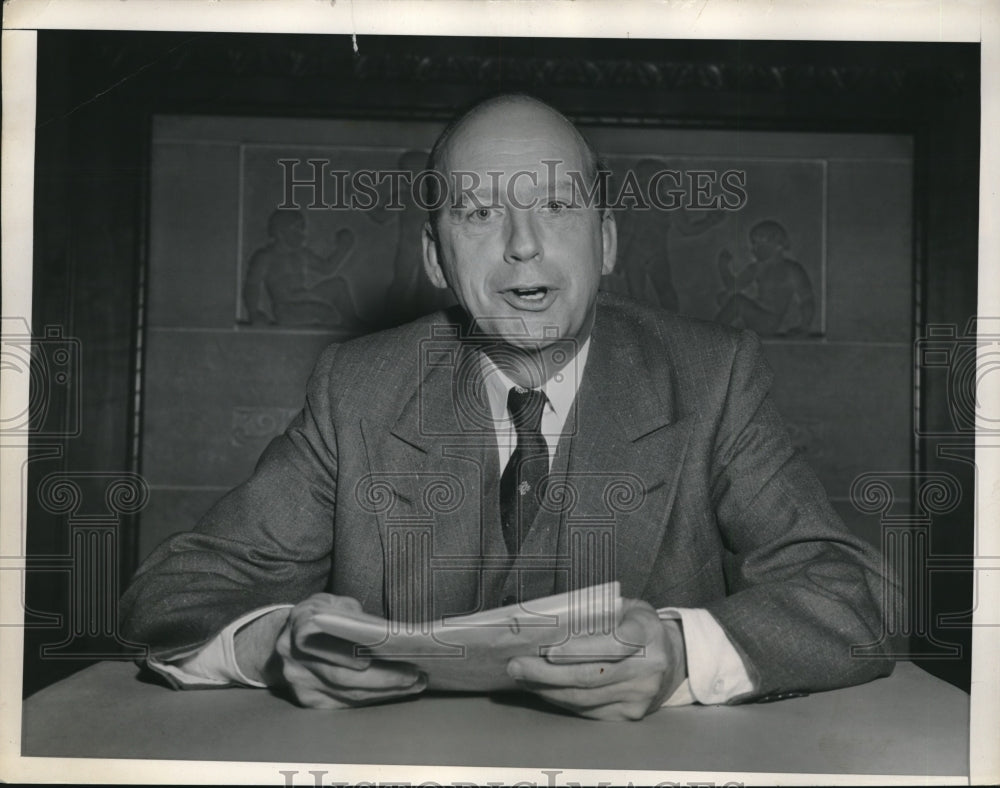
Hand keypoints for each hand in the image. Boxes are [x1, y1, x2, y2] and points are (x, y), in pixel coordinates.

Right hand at [269, 593, 426, 708]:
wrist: (285, 640)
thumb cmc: (318, 618)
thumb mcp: (331, 603)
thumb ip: (351, 614)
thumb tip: (384, 631)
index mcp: (300, 626)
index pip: (327, 643)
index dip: (351, 654)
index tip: (379, 657)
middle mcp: (295, 658)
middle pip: (342, 676)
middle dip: (382, 678)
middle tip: (414, 675)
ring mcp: (300, 684)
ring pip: (347, 694)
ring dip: (385, 692)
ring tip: (414, 684)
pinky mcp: (309, 701)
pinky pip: (346, 703)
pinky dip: (373, 699)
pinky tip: (395, 692)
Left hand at [505, 598, 686, 720]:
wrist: (671, 658)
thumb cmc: (638, 626)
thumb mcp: (625, 608)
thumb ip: (595, 613)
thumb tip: (550, 624)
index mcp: (646, 634)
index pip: (610, 646)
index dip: (577, 651)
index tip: (547, 651)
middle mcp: (647, 669)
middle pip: (590, 677)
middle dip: (547, 673)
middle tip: (517, 665)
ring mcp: (639, 697)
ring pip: (584, 698)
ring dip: (548, 689)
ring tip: (523, 677)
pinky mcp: (629, 715)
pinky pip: (588, 710)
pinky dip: (561, 700)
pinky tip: (543, 689)